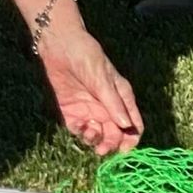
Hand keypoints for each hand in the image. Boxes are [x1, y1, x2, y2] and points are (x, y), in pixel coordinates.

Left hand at [38, 28, 142, 155]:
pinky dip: (80, 133)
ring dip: (96, 140)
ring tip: (90, 132)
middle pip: (116, 134)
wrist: (59, 45)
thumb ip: (113, 103)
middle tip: (103, 147)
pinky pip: (79, 130)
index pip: (133, 124)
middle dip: (111, 143)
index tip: (124, 148)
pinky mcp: (72, 112)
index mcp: (121, 97)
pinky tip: (78, 126)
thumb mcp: (101, 78)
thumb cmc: (86, 56)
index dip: (131, 139)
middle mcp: (108, 107)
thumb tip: (126, 125)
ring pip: (99, 135)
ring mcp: (90, 110)